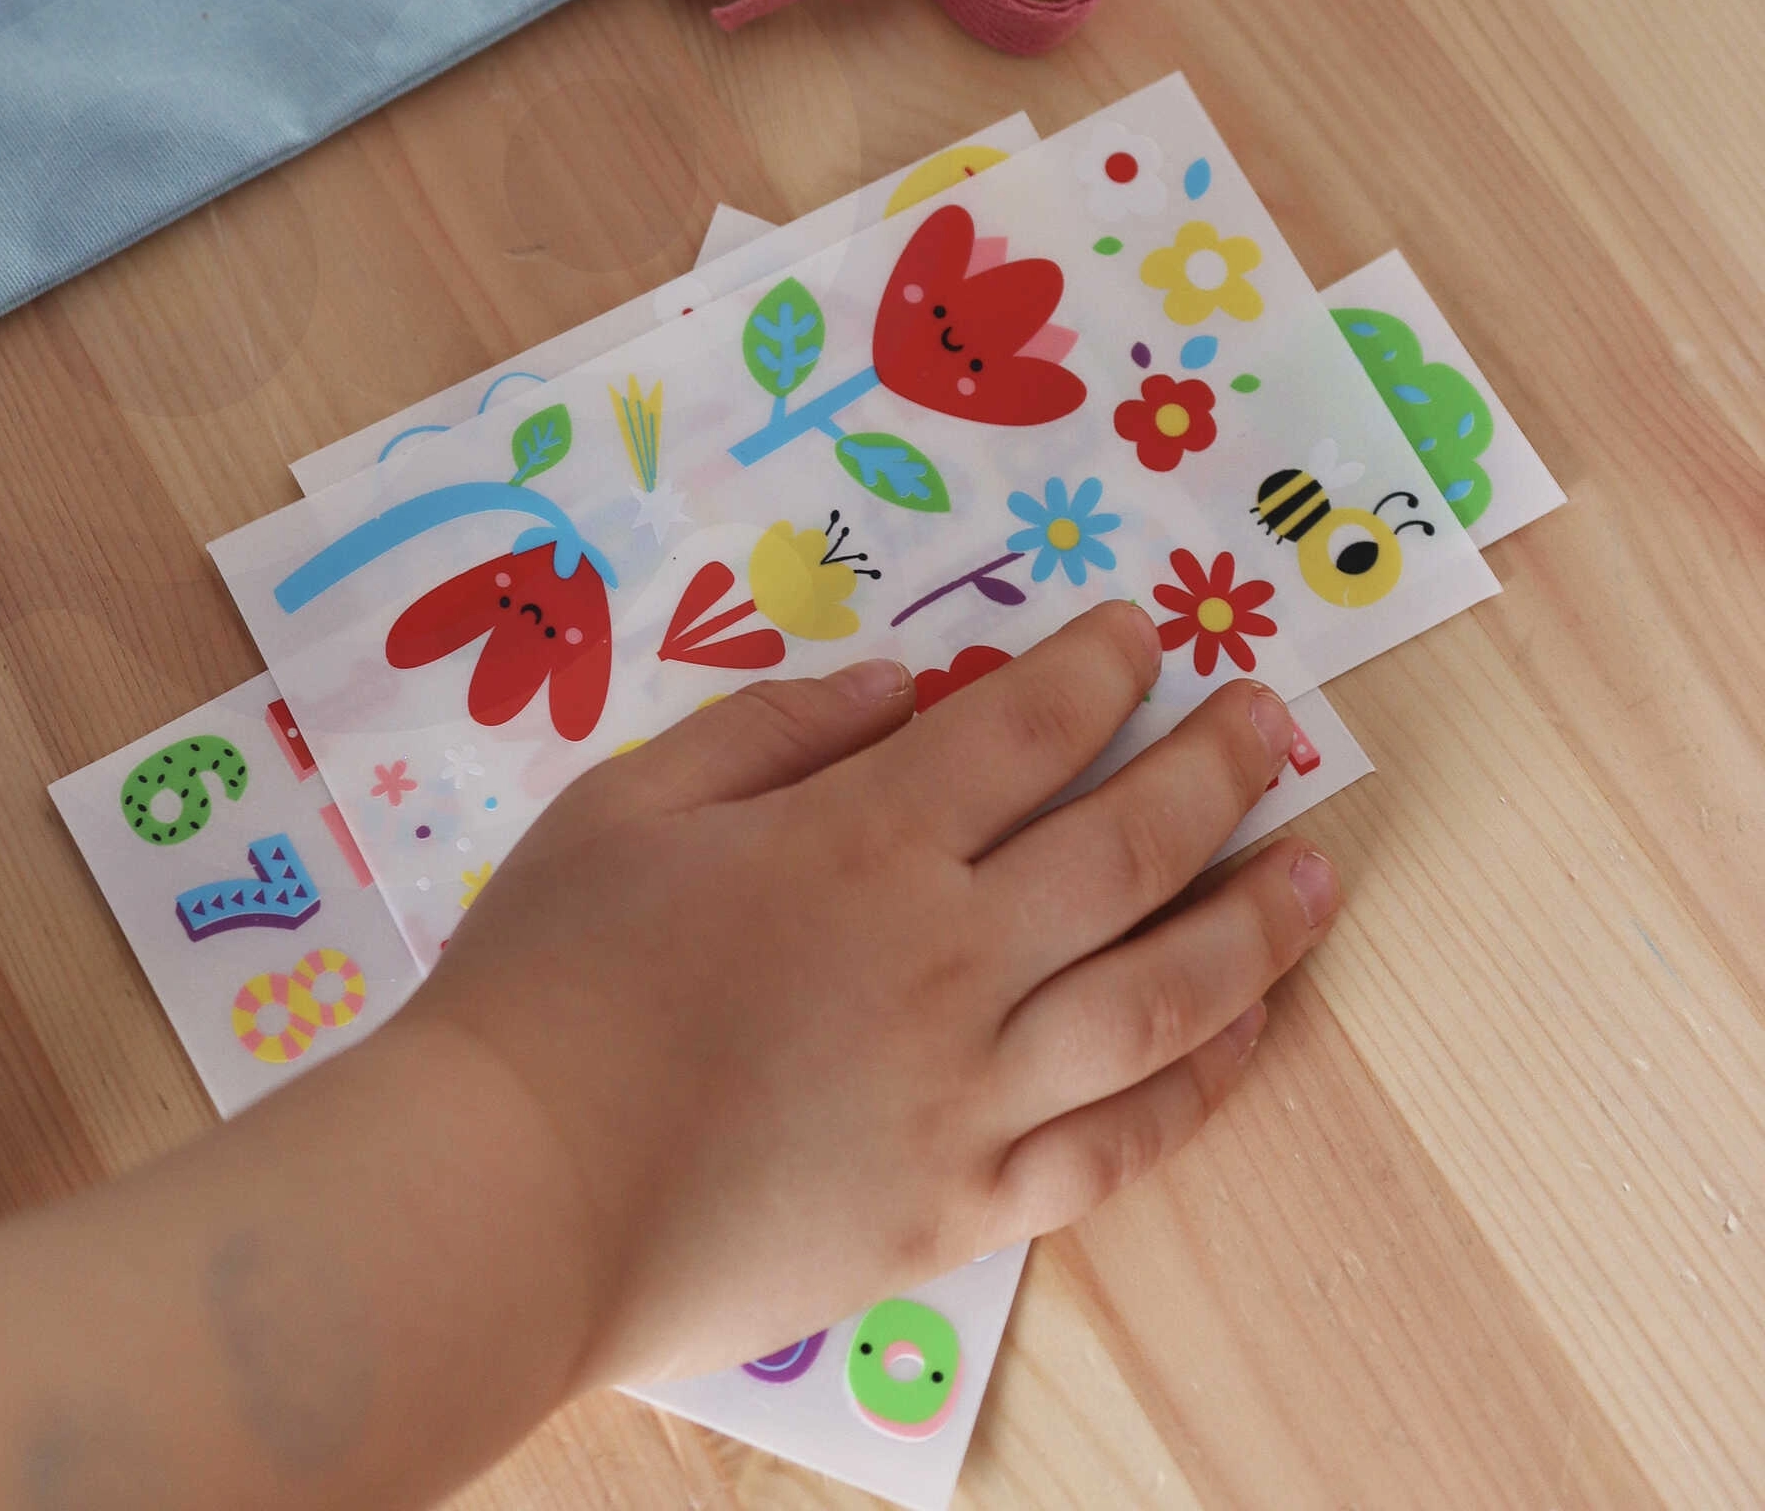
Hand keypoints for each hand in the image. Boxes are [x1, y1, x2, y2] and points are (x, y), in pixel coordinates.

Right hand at [405, 600, 1340, 1385]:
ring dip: (1257, 923)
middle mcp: (948, 957)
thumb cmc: (552, 978)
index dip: (1098, 668)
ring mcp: (970, 1093)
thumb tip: (902, 689)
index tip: (1143, 632)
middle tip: (1273, 719)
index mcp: (860, 841)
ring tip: (1319, 870)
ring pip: (1163, 997)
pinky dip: (1201, 1085)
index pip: (1023, 728)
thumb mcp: (629, 803)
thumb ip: (771, 731)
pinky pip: (1117, 1144)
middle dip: (1215, 766)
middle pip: (1128, 847)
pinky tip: (1244, 1033)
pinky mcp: (963, 1206)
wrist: (518, 1193)